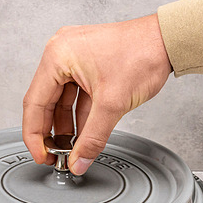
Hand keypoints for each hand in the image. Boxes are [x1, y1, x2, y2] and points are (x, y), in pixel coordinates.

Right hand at [22, 14, 172, 174]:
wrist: (167, 40)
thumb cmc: (142, 54)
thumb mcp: (112, 105)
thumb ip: (92, 138)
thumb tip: (78, 162)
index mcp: (57, 56)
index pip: (34, 103)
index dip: (35, 136)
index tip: (41, 157)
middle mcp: (61, 53)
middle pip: (45, 102)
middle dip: (51, 133)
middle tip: (55, 157)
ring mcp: (74, 57)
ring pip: (61, 100)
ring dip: (66, 126)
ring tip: (70, 149)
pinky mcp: (87, 63)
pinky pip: (76, 94)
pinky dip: (79, 115)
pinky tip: (82, 134)